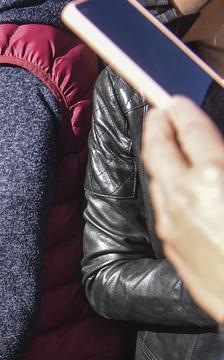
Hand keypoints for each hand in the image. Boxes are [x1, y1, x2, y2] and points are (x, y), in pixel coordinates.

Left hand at [142, 97, 223, 322]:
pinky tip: (175, 184)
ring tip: (165, 144)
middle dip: (156, 126)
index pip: (188, 128)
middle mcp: (185, 195)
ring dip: (159, 157)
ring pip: (157, 178)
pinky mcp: (172, 245)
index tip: (174, 99)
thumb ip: (223, 161)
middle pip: (158, 149)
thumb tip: (214, 155)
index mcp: (214, 173)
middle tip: (159, 113)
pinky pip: (163, 206)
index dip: (180, 110)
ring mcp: (174, 222)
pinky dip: (166, 186)